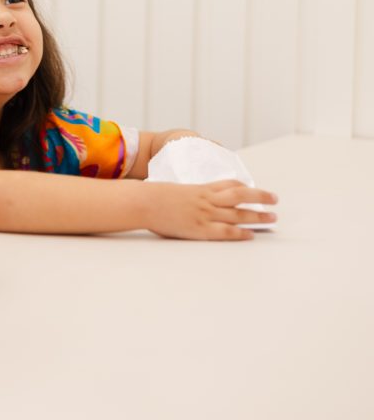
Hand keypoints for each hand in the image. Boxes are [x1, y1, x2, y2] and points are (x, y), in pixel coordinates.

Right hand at [142, 179, 277, 240]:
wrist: (145, 202)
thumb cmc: (153, 197)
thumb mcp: (173, 191)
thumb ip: (185, 195)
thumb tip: (186, 201)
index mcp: (201, 188)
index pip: (229, 184)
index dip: (244, 187)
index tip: (254, 189)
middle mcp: (207, 199)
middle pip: (241, 196)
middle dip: (260, 197)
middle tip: (275, 200)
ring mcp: (205, 214)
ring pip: (239, 213)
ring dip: (257, 215)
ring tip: (272, 217)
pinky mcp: (200, 229)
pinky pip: (226, 231)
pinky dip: (240, 232)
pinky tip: (251, 235)